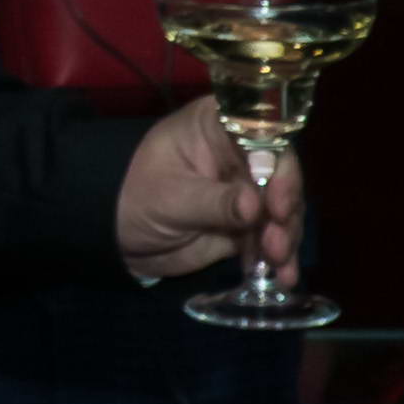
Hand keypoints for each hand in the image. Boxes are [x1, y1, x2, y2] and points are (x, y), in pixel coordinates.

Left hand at [117, 92, 303, 284]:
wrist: (118, 236)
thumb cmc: (135, 196)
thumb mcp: (171, 198)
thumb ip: (214, 201)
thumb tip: (254, 207)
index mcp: (218, 125)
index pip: (262, 134)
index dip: (278, 165)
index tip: (278, 200)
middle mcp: (240, 151)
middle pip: (280, 174)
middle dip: (284, 211)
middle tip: (277, 242)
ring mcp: (247, 188)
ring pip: (280, 208)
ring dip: (285, 237)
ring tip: (278, 266)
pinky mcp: (247, 222)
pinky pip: (270, 236)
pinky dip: (278, 257)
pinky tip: (281, 277)